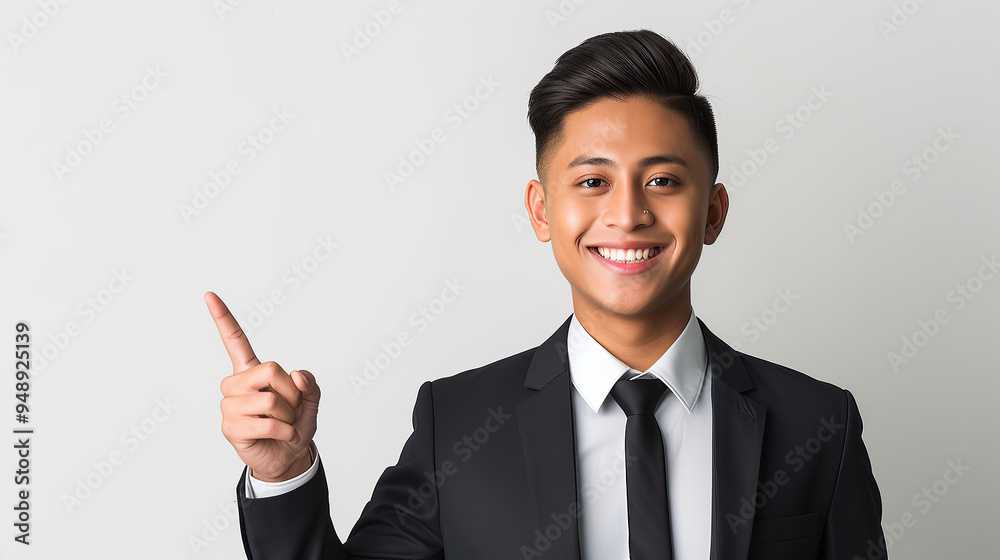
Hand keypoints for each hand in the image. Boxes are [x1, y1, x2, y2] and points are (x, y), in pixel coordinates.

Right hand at [207, 291, 320, 481]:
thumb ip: (310, 384)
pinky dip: (285, 431)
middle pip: (270, 369)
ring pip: (270, 399)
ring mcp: (230, 406)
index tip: (209, 295)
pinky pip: (269, 423)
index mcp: (252, 371)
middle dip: (291, 391)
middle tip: (290, 408)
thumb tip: (297, 376)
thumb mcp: (311, 400)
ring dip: (289, 415)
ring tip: (282, 423)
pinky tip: (280, 436)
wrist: (288, 456)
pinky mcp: (230, 427)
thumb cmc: (294, 424)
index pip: (235, 341)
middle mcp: (235, 385)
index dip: (223, 318)